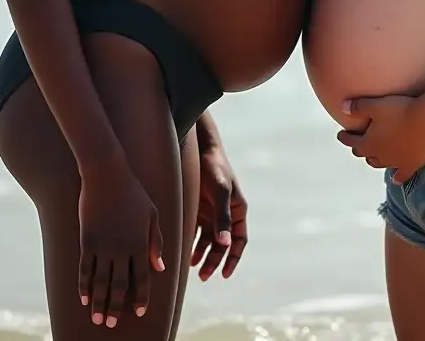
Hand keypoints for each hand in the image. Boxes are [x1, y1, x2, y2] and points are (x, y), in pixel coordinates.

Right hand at [77, 156, 164, 326]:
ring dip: (99, 302)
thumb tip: (160, 267)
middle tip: (112, 324)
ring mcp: (102, 244)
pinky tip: (84, 297)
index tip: (139, 312)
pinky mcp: (86, 239)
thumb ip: (155, 241)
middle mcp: (121, 247)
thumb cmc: (133, 191)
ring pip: (100, 281)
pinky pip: (85, 268)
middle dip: (116, 306)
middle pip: (119, 284)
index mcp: (140, 242)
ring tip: (98, 318)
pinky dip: (84, 285)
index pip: (142, 277)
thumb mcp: (152, 213)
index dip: (141, 297)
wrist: (106, 172)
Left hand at [191, 142, 247, 280]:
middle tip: (203, 276)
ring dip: (203, 255)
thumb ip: (222, 218)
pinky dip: (193, 243)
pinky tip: (186, 253)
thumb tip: (225, 244)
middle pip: (223, 244)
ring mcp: (212, 212)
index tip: (224, 274)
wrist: (199, 148)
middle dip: (215, 261)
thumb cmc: (214, 168)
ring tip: (193, 266)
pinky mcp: (199, 209)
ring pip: (210, 241)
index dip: (233, 258)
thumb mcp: (220, 191)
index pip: (239, 240)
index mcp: (237, 209)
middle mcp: (226, 213)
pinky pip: (198, 232)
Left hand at [337, 95, 424, 183]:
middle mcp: (381, 156)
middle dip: (361, 148)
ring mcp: (397, 162)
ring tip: (374, 155)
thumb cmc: (400, 110)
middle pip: (366, 155)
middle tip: (359, 142)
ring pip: (381, 164)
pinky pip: (402, 175)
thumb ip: (358, 107)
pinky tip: (395, 178)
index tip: (341, 134)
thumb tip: (342, 107)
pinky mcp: (413, 165)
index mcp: (370, 142)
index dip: (346, 138)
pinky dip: (397, 176)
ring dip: (375, 159)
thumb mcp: (375, 105)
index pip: (353, 142)